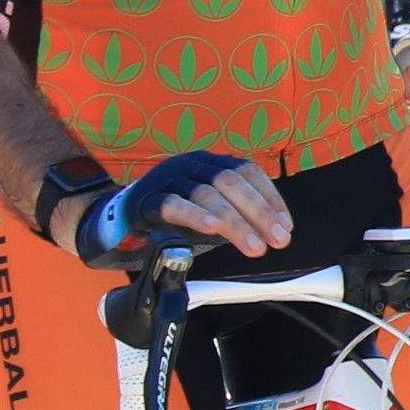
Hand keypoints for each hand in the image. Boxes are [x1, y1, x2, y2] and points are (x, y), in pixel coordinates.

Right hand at [68, 151, 286, 265]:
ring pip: (206, 194)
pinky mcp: (148, 199)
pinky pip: (173, 205)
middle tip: (278, 240)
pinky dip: (196, 216)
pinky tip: (213, 230)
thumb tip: (277, 231)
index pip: (247, 171)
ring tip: (255, 247)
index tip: (286, 226)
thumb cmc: (179, 215)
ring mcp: (168, 178)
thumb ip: (239, 215)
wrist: (123, 217)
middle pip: (230, 181)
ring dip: (236, 223)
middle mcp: (191, 164)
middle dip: (259, 212)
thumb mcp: (213, 211)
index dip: (270, 197)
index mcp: (210, 162)